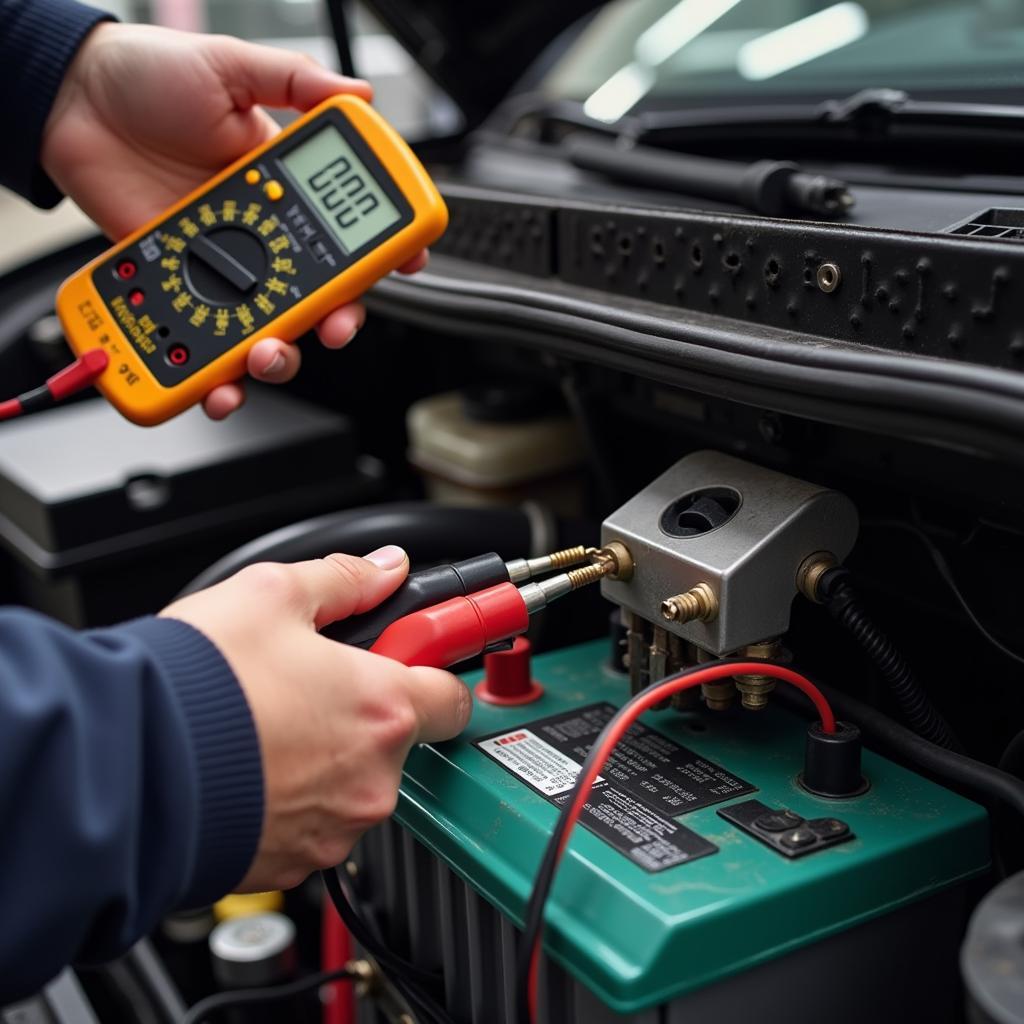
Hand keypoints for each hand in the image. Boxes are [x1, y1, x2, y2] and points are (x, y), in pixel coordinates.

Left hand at [42, 23, 427, 419]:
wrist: (73, 103)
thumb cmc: (149, 76)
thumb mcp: (229, 65)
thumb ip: (293, 80)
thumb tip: (358, 93)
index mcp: (285, 189)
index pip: (349, 229)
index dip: (386, 252)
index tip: (408, 266)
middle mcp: (264, 234)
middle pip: (320, 296)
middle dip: (337, 321)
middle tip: (334, 326)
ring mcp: (226, 267)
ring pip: (271, 329)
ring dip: (279, 357)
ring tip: (266, 356)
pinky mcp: (184, 288)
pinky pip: (209, 342)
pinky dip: (217, 375)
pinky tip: (219, 384)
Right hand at [159, 545, 470, 890]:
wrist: (126, 768)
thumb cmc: (198, 687)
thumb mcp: (272, 595)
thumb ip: (345, 580)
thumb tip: (385, 568)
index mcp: (382, 709)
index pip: (453, 695)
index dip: (432, 668)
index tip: (418, 656)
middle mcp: (371, 778)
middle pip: (397, 739)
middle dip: (364, 711)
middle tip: (314, 684)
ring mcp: (333, 827)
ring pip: (352, 784)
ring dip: (325, 756)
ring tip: (268, 723)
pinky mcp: (292, 863)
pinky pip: (311, 824)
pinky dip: (291, 798)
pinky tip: (251, 765)